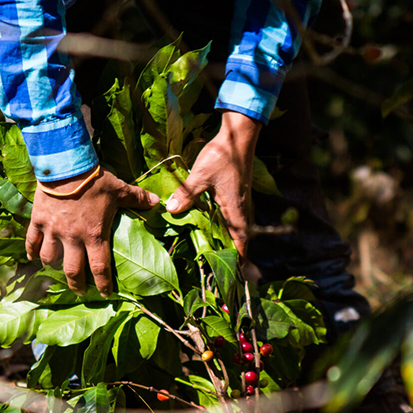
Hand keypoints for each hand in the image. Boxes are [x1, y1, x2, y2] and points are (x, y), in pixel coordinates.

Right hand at [27, 168, 159, 295]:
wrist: (65, 165)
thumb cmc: (95, 180)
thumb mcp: (119, 189)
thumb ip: (137, 198)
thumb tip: (158, 203)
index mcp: (94, 235)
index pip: (99, 268)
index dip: (103, 284)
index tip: (104, 294)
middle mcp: (73, 238)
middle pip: (73, 271)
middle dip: (76, 284)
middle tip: (79, 291)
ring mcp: (53, 230)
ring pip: (50, 258)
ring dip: (53, 268)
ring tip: (56, 272)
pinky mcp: (38, 220)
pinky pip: (32, 241)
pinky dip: (31, 251)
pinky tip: (32, 259)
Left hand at [165, 111, 261, 255]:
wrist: (238, 137)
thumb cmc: (222, 156)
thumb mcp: (200, 175)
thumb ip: (187, 194)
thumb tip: (171, 210)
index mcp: (235, 210)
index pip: (240, 242)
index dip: (236, 259)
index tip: (229, 275)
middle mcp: (241, 210)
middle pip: (239, 240)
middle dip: (229, 255)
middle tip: (215, 269)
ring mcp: (240, 203)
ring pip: (235, 230)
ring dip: (227, 242)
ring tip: (212, 254)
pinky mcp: (236, 196)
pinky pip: (232, 219)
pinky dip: (224, 229)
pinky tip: (209, 229)